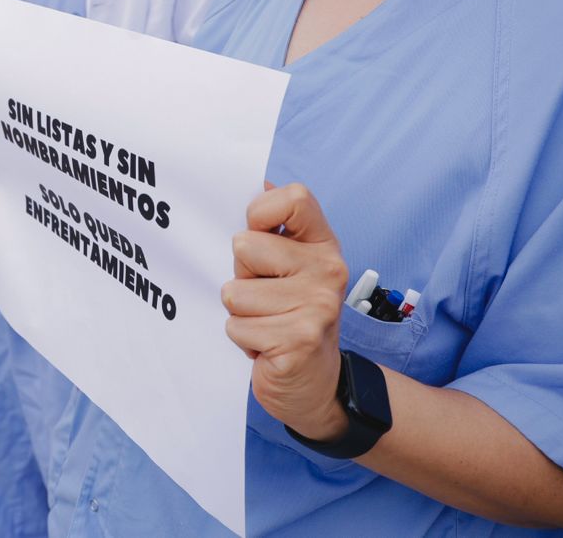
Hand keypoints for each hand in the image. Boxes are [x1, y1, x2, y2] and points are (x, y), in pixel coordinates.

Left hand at [223, 182, 350, 440]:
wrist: (315, 384)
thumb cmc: (288, 315)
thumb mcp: (286, 268)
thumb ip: (271, 230)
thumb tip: (254, 179)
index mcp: (322, 244)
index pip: (293, 198)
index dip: (259, 212)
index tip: (255, 232)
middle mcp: (328, 269)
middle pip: (244, 247)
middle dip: (240, 275)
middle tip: (263, 297)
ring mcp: (317, 306)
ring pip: (234, 292)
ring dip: (240, 314)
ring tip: (265, 324)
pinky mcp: (300, 340)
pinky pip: (237, 327)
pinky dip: (242, 341)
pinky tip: (267, 347)